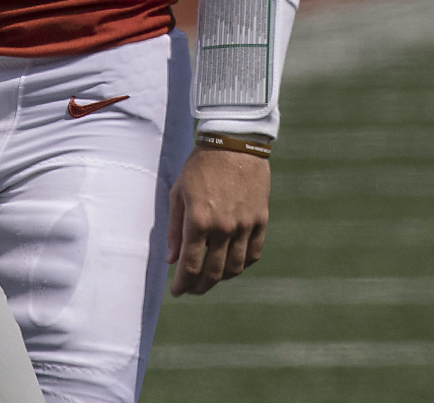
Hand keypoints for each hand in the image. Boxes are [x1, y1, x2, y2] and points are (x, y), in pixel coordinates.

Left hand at [166, 146, 269, 295]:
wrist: (234, 142)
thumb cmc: (200, 165)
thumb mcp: (178, 193)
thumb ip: (174, 229)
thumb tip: (173, 260)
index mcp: (199, 220)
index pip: (190, 266)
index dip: (182, 284)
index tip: (177, 291)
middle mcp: (224, 227)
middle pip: (213, 273)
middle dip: (200, 286)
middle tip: (193, 289)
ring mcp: (245, 225)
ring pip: (235, 267)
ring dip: (221, 278)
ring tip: (212, 277)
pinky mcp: (261, 219)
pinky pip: (254, 253)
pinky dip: (243, 264)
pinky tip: (233, 264)